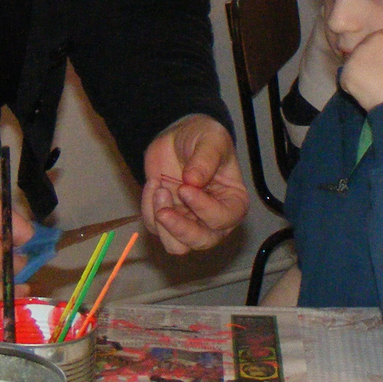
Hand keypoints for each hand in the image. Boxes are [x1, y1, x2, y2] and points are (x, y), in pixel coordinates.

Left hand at [140, 115, 247, 255]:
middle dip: (180, 229)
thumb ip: (205, 159)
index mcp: (233, 202)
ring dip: (163, 224)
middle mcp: (213, 219)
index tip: (185, 187)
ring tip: (159, 189)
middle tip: (164, 209)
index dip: (203, 209)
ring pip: (176, 246)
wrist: (178, 135)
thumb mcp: (211, 139)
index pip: (222, 219)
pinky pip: (155, 227)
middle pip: (201, 242)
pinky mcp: (167, 219)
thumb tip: (194, 181)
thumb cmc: (203, 138)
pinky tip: (153, 183)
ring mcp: (189, 221)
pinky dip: (148, 207)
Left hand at [338, 21, 382, 109]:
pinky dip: (353, 90)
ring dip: (362, 79)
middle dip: (372, 69)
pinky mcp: (348, 72)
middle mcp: (371, 40)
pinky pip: (346, 81)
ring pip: (354, 68)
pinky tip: (369, 95)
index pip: (377, 48)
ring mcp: (358, 55)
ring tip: (379, 89)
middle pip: (364, 55)